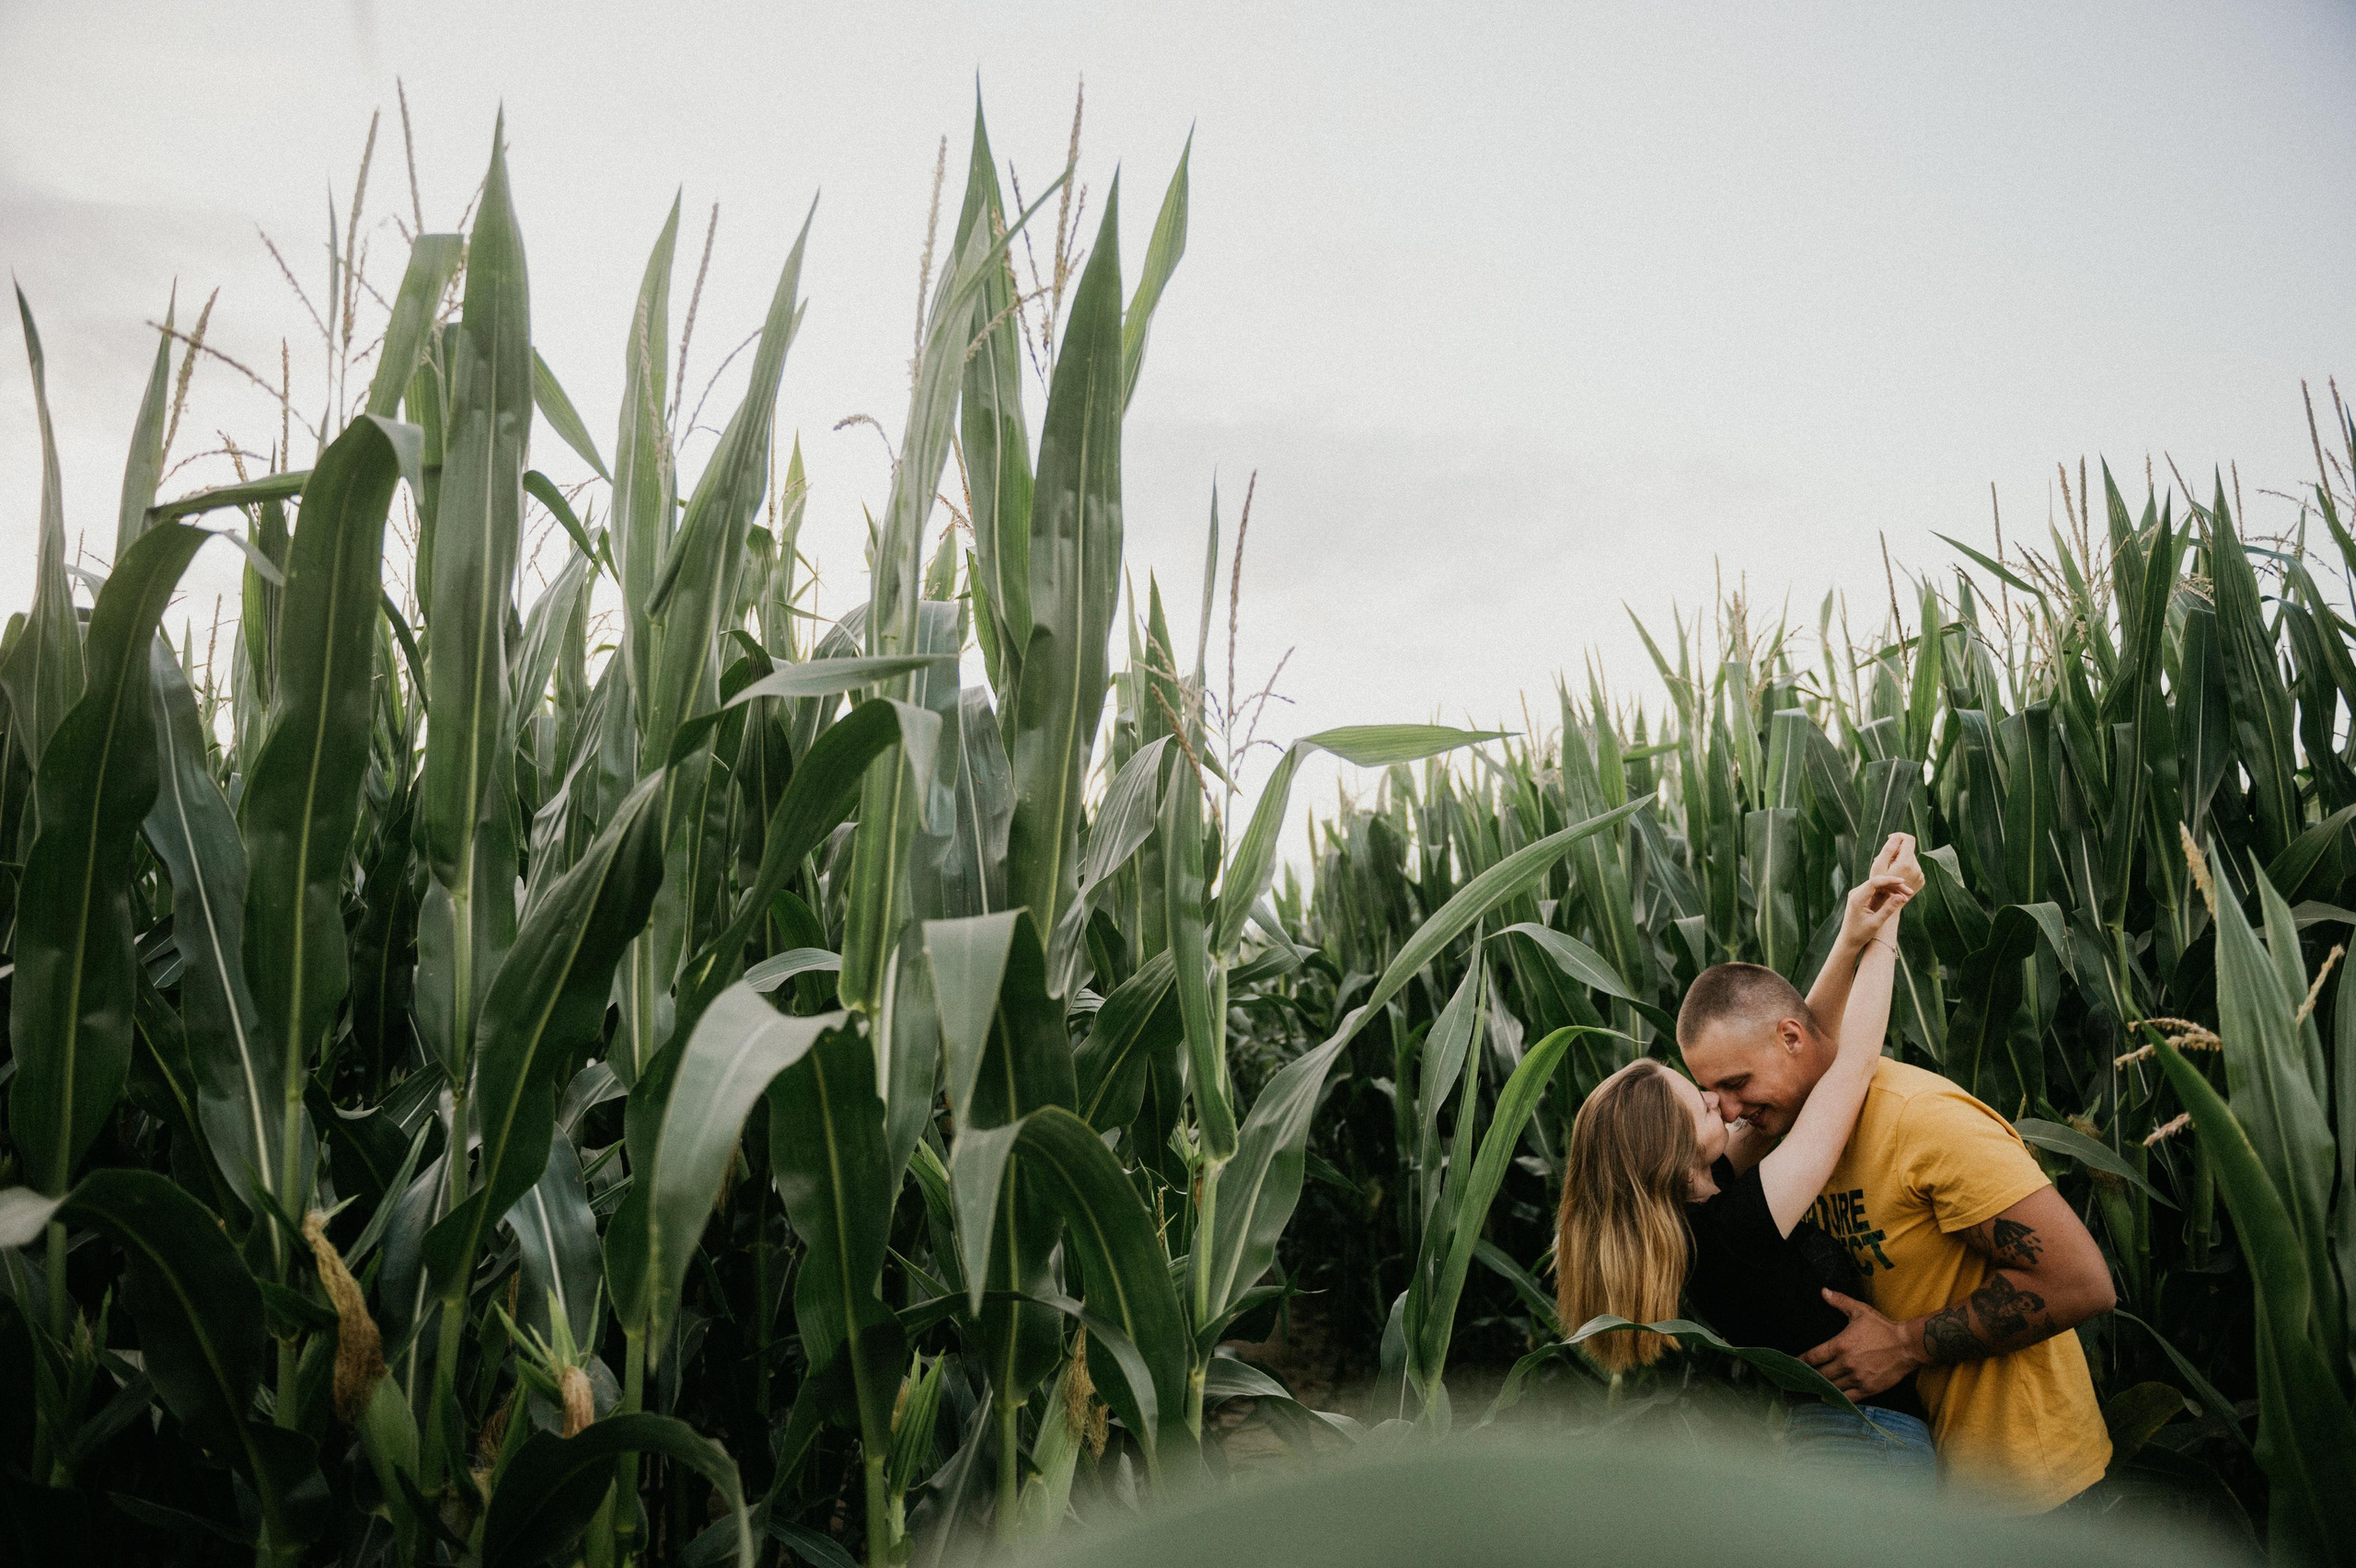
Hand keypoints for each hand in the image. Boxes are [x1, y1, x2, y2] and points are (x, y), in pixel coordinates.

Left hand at [1800, 1289, 1925, 1398]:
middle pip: (1820, 1375)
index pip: (1813, 1356)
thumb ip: (1839, 1301)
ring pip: (1832, 1388)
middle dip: (1809, 1376)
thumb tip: (1823, 1291)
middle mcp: (1846, 1363)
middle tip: (1799, 1378)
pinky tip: (1828, 1398)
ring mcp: (1857, 1378)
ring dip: (1821, 1388)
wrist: (1908, 1345)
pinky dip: (1836, 1398)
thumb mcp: (1860, 1310)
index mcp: (1840, 1345)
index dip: (1800, 1361)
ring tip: (1811, 1388)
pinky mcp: (1868, 1388)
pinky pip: (1847, 1398)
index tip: (1793, 1364)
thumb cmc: (1883, 1327)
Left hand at [1839, 872, 1914, 949]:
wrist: (1849, 940)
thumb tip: (1900, 897)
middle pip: (1878, 882)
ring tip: (1906, 897)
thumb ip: (1888, 909)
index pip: (1874, 882)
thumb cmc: (1861, 933)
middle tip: (1910, 892)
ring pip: (1878, 885)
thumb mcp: (1876, 923)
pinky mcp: (1862, 897)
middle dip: (1894, 885)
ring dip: (1892, 889)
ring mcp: (1858, 894)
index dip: (1889, 880)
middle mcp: (1856, 893)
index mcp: (1857, 899)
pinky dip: (1887, 893)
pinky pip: (1876, 890)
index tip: (1903, 881)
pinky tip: (1897, 898)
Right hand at [1867, 831, 1922, 894]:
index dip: (1899, 836)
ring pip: (1911, 859)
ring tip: (1888, 870)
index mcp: (1906, 863)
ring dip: (1900, 860)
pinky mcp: (1921, 881)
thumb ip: (1888, 849)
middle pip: (1909, 850)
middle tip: (1883, 859)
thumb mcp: (1878, 866)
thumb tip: (1896, 836)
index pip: (1909, 839)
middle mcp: (1917, 868)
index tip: (1889, 839)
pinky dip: (1905, 868)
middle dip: (1897, 851)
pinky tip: (1896, 876)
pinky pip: (1914, 868)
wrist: (1888, 906)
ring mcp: (1921, 875)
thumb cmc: (1879, 886)